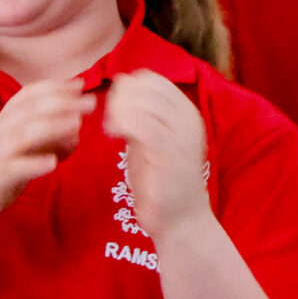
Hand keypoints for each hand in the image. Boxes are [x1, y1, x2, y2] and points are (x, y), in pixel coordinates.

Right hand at [0, 79, 96, 252]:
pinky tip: (52, 164)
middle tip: (90, 100)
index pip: (24, 98)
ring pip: (22, 134)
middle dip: (61, 102)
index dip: (52, 88)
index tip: (79, 84)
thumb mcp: (10, 163)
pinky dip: (32, 164)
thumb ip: (36, 148)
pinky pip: (11, 170)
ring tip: (77, 123)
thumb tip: (71, 135)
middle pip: (28, 110)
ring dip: (51, 126)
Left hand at [103, 70, 210, 240]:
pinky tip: (112, 134)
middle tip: (108, 117)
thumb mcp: (151, 137)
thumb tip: (122, 82)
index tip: (113, 106)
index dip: (126, 86)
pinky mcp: (170, 153)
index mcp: (185, 111)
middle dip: (118, 97)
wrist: (180, 220)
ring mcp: (182, 135)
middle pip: (145, 85)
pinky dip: (120, 123)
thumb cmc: (161, 179)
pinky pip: (141, 124)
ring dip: (117, 109)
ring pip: (142, 101)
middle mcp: (188, 118)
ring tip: (110, 128)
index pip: (152, 78)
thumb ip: (141, 112)